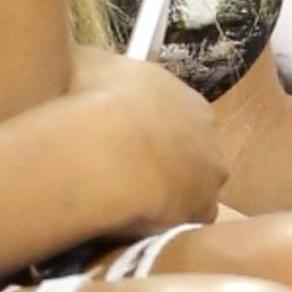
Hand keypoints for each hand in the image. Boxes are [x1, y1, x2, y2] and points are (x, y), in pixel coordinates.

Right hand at [65, 48, 233, 229]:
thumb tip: (82, 62)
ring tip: (127, 207)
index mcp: (188, 101)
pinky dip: (164, 226)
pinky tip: (136, 229)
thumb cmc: (92, 99)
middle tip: (125, 177)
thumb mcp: (86, 63)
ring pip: (192, 191)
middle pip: (191, 155)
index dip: (151, 132)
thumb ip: (93, 65)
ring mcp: (210, 179)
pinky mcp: (201, 214)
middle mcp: (209, 138)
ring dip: (167, 198)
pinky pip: (184, 222)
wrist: (104, 151)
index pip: (179, 119)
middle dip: (164, 165)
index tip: (125, 142)